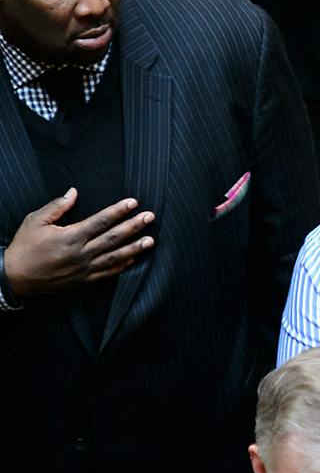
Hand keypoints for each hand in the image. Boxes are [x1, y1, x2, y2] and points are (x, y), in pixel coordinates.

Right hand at [4, 189, 153, 298]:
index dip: (118, 211)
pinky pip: (107, 273)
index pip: (101, 221)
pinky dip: (122, 266)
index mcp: (71, 236)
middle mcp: (81, 253)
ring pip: (115, 257)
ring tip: (151, 240)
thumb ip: (56, 207)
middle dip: (134, 226)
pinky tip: (134, 259)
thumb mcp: (35, 222)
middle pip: (114, 238)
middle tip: (150, 217)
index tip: (133, 203)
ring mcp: (84, 268)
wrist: (15, 278)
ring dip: (135, 248)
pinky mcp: (84, 280)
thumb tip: (73, 192)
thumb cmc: (24, 247)